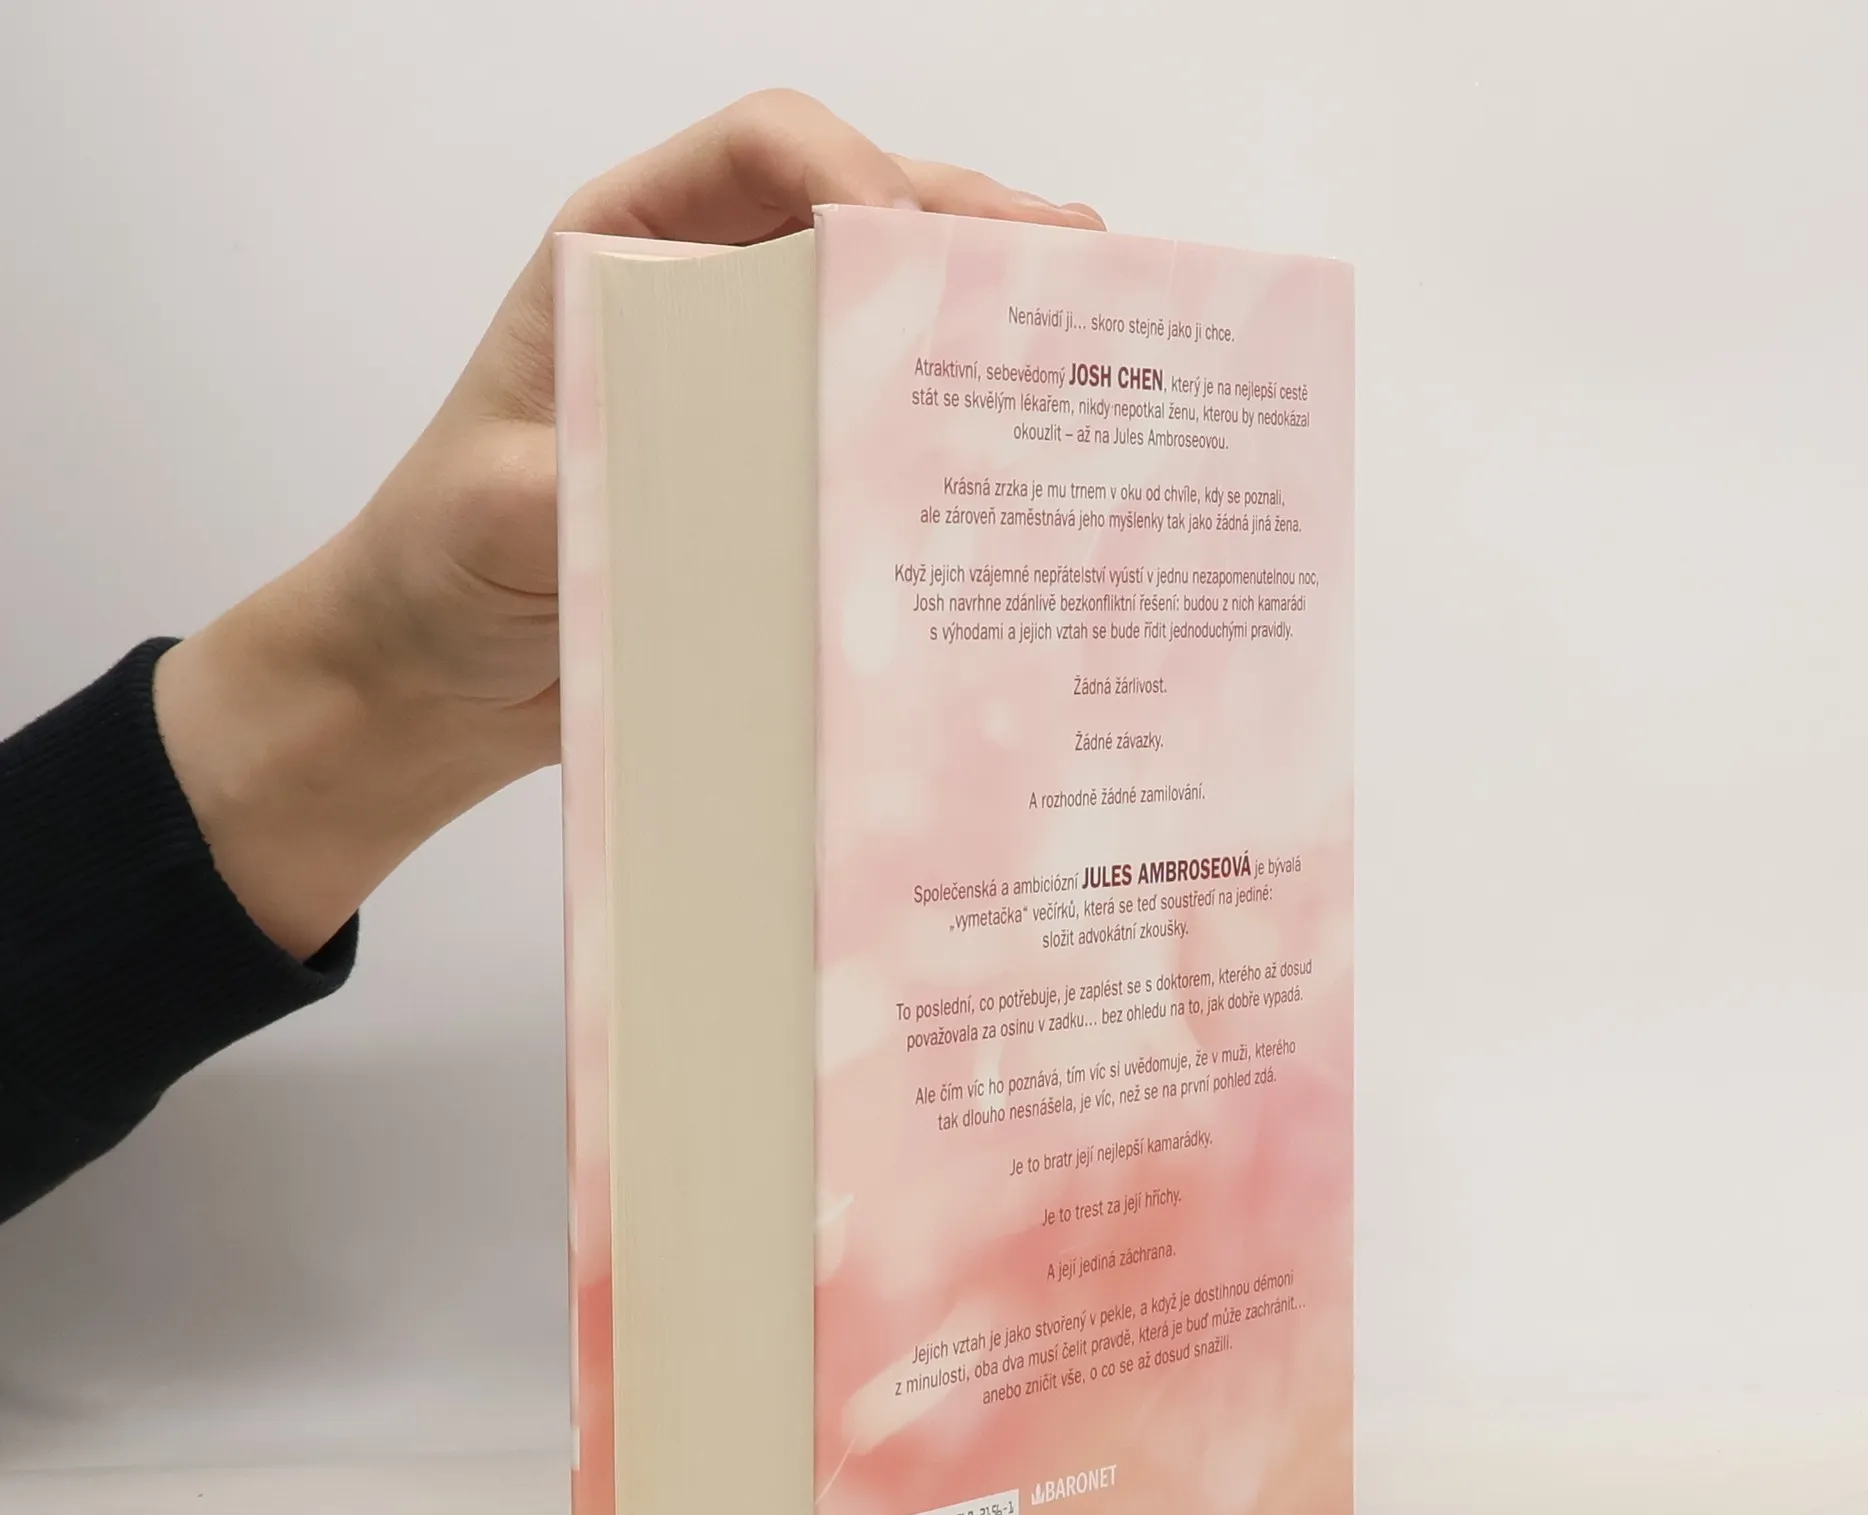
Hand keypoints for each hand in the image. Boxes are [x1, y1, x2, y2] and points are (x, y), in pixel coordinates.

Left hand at [155, 90, 1102, 957]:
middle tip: (1073, 267)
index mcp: (624, 255)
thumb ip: (583, 479)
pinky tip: (1028, 444)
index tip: (914, 247)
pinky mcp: (780, 473)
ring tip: (1090, 330)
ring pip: (886, 311)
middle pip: (856, 214)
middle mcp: (704, 301)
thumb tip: (711, 478)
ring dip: (985, 312)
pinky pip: (878, 421)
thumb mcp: (498, 513)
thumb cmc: (443, 565)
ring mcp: (752, 386)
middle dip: (968, 228)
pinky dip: (955, 421)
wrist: (440, 673)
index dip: (851, 171)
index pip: (758, 152)